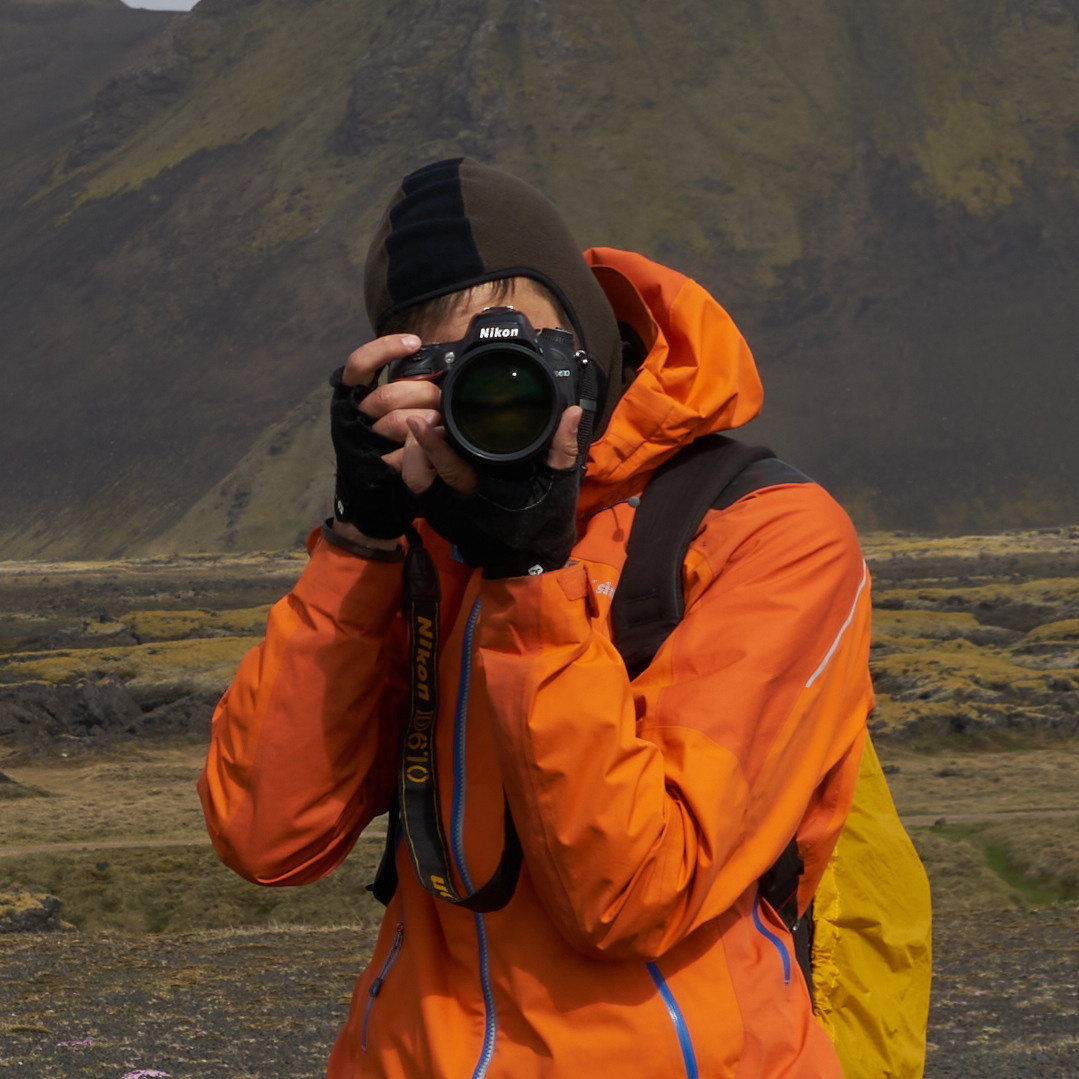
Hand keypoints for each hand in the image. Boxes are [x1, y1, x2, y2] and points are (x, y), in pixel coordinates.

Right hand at [329, 334, 440, 539]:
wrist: (373, 492)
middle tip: (441, 399)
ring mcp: (364, 442)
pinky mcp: (379, 466)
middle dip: (423, 394)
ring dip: (426, 419)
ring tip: (441, 419)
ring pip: (399, 422)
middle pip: (389, 395)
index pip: (361, 364)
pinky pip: (404, 454)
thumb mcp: (388, 408)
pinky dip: (423, 445)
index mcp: (352, 396)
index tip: (414, 344)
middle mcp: (353, 416)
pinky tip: (436, 437)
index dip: (385, 349)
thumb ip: (401, 387)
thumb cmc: (386, 441)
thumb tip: (430, 362)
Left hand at [405, 407, 583, 577]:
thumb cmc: (545, 523)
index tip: (422, 420)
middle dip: (414, 445)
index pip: (447, 468)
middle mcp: (455, 506)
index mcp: (480, 498)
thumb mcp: (559, 486)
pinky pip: (421, 485)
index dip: (431, 444)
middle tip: (426, 416)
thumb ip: (563, 449)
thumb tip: (573, 412)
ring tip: (428, 426)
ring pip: (414, 480)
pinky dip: (420, 463)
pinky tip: (429, 443)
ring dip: (414, 452)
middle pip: (417, 475)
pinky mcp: (441, 513)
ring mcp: (444, 512)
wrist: (532, 560)